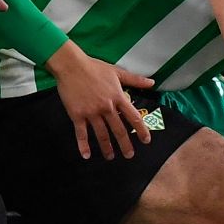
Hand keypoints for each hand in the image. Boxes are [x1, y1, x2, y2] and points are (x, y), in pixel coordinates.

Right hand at [47, 43, 157, 159]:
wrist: (71, 66)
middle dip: (125, 144)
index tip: (146, 141)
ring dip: (107, 147)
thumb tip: (152, 82)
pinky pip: (81, 133)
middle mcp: (106, 107)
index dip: (141, 130)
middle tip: (130, 155)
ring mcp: (91, 112)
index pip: (133, 117)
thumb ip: (135, 80)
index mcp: (118, 97)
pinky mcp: (77, 115)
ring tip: (111, 157)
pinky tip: (86, 155)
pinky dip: (83, 145)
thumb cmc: (95, 67)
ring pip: (101, 134)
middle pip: (119, 129)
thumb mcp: (117, 72)